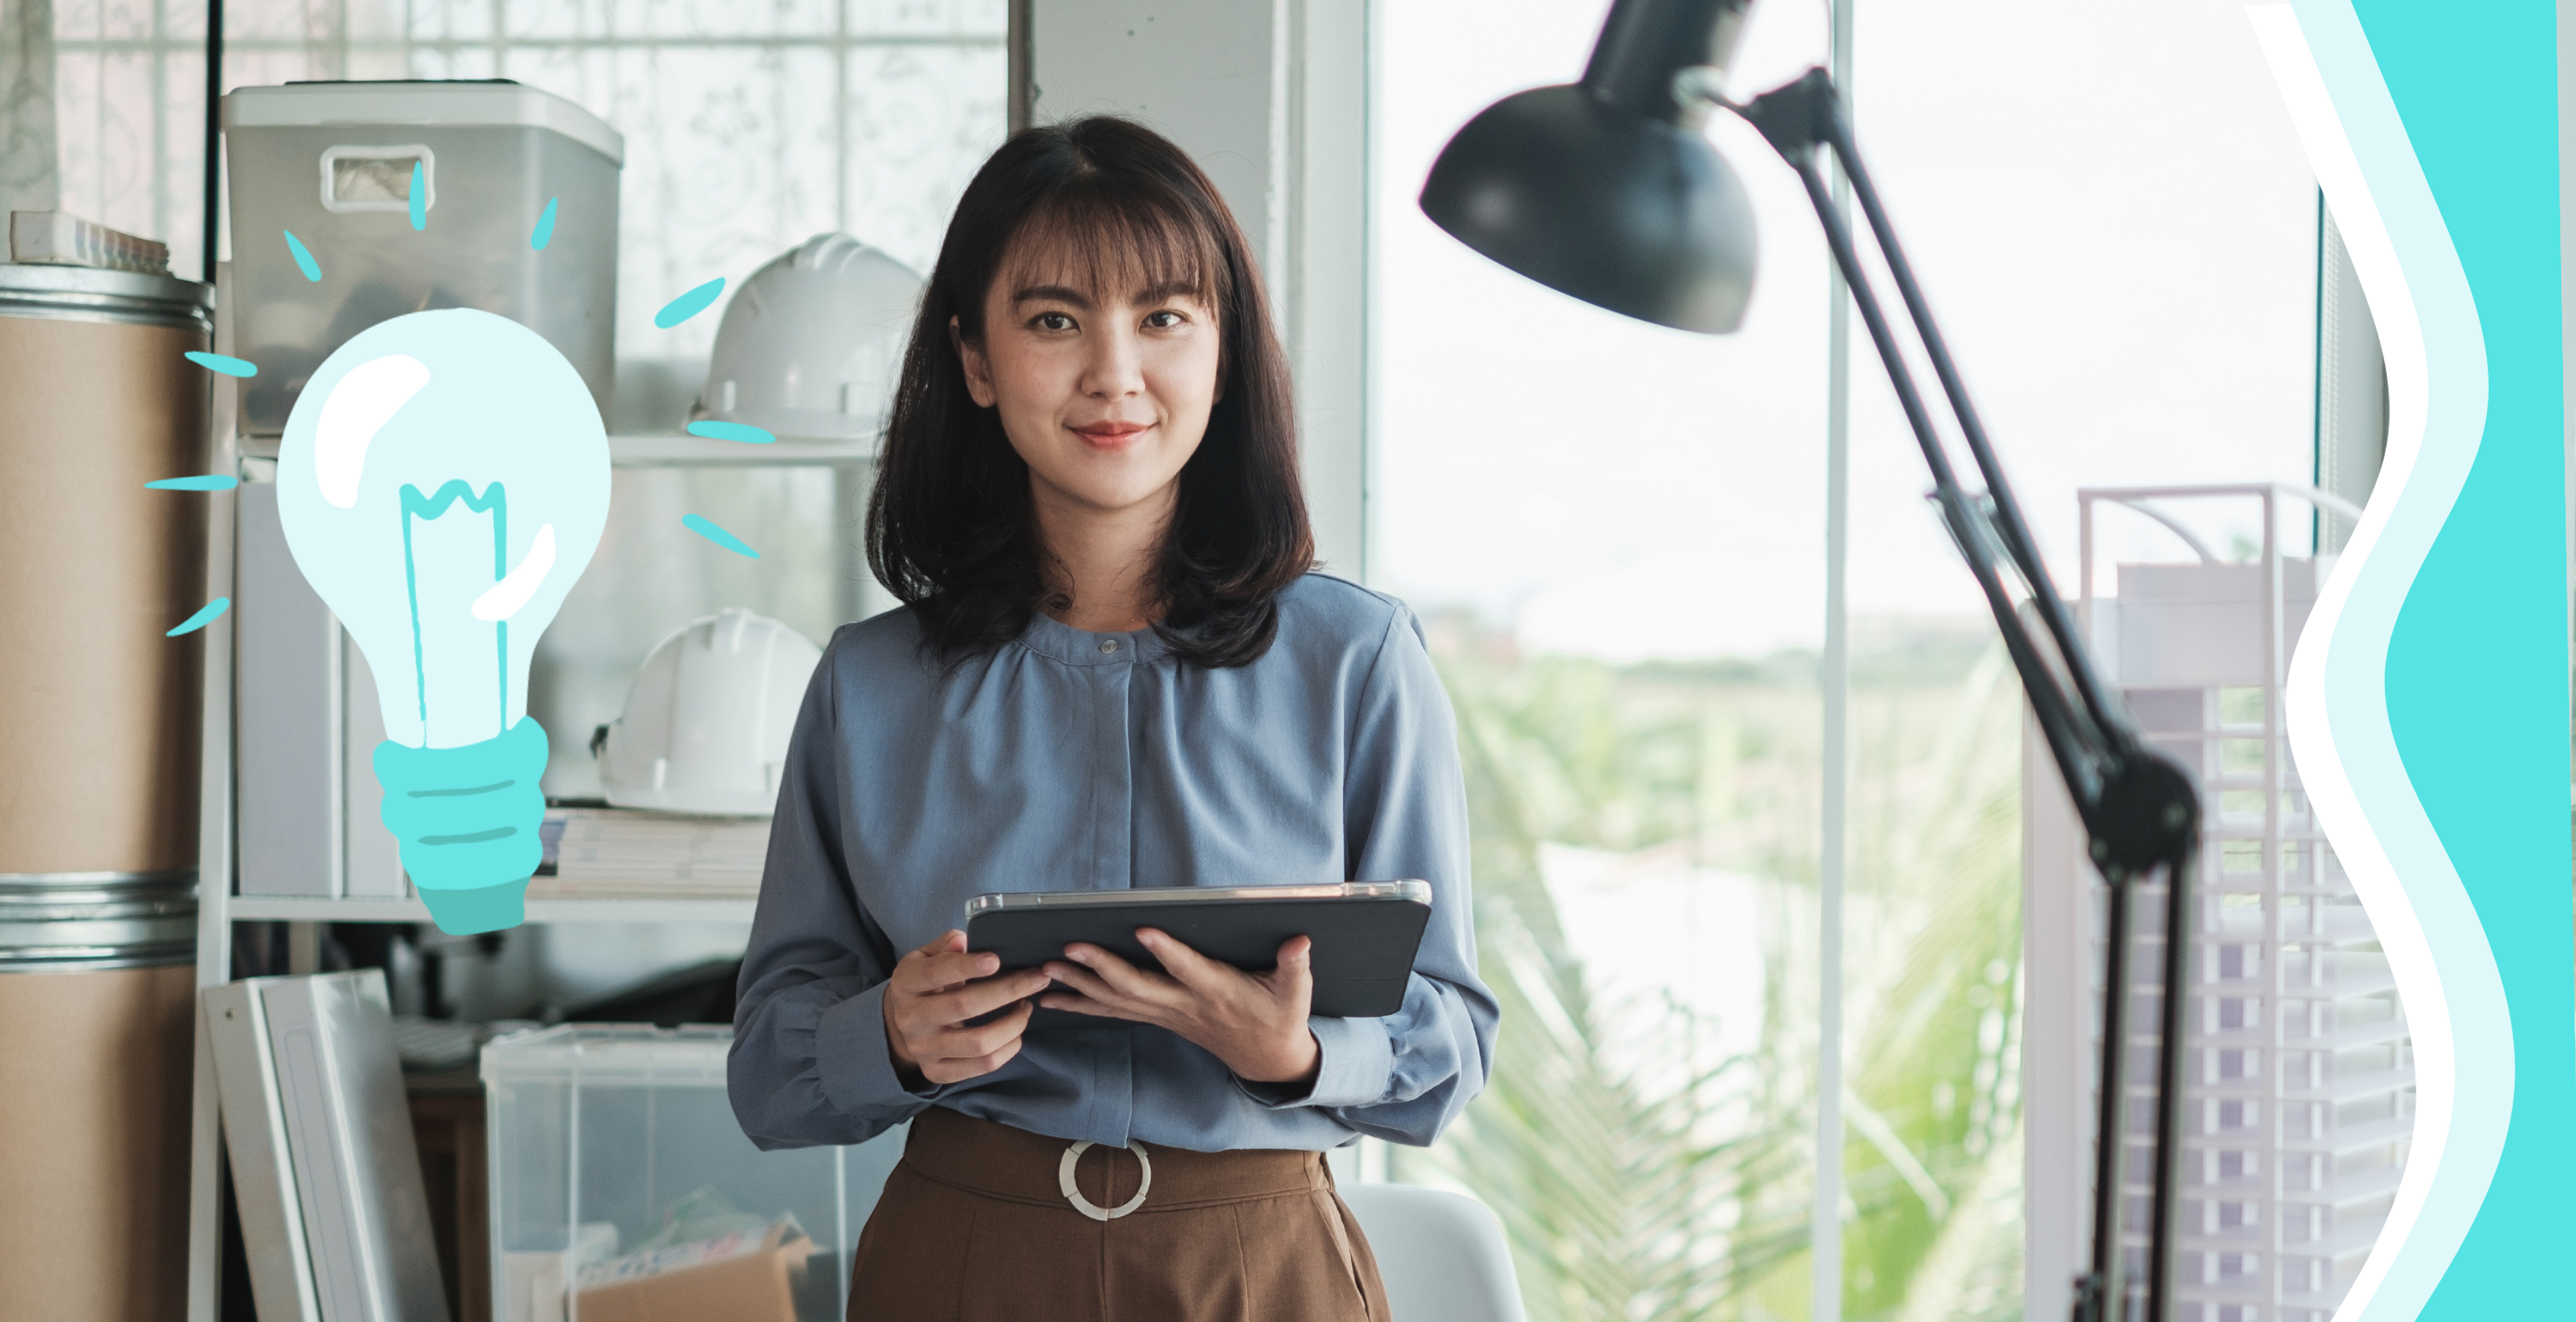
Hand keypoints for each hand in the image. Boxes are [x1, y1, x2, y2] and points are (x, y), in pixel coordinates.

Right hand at [882, 930, 1051, 1086]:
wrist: (902, 1024)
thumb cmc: (926, 982)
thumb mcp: (926, 956)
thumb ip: (946, 946)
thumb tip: (963, 941)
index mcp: (906, 983)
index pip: (936, 973)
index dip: (966, 966)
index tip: (996, 960)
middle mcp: (910, 1019)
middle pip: (964, 1006)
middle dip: (1009, 990)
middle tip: (1038, 978)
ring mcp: (923, 1049)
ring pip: (979, 1043)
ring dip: (1014, 1023)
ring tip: (1026, 1006)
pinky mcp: (937, 1072)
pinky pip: (983, 1066)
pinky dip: (1009, 1048)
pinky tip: (1016, 1032)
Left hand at [1040, 929, 1320, 1086]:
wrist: (1267, 1059)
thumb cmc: (1280, 1018)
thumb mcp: (1296, 994)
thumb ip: (1295, 966)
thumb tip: (1300, 941)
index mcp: (1216, 991)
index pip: (1188, 969)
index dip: (1167, 952)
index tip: (1144, 930)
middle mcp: (1183, 1004)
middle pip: (1137, 987)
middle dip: (1101, 967)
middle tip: (1070, 948)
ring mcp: (1167, 1013)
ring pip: (1116, 1000)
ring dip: (1080, 985)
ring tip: (1045, 969)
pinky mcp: (1157, 1016)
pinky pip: (1112, 1010)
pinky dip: (1081, 1002)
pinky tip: (1051, 998)